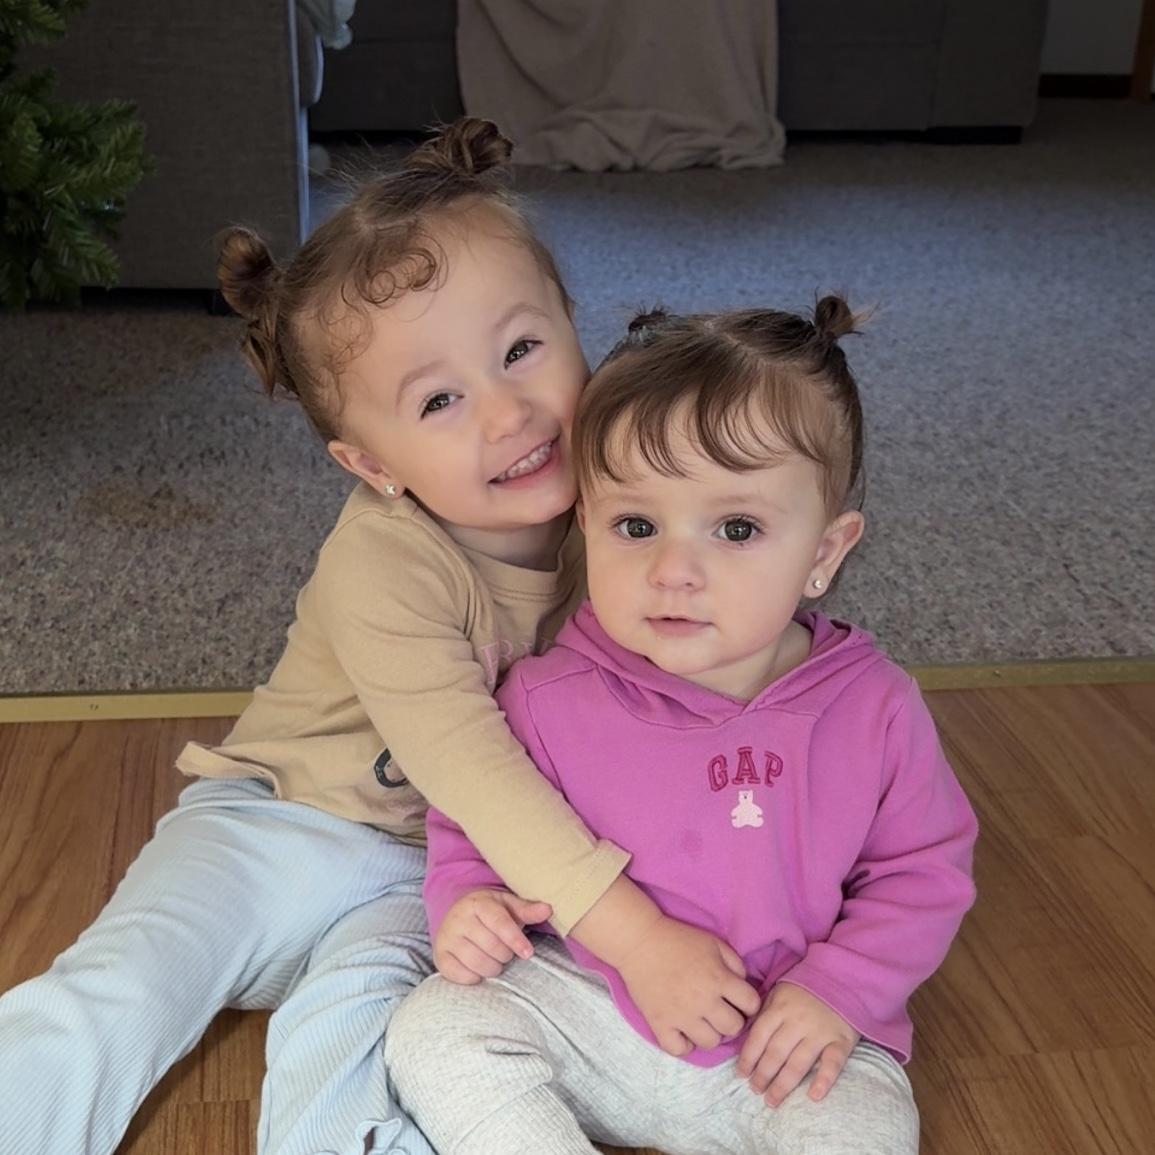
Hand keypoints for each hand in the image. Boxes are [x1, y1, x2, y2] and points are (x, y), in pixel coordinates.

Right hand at [434, 888, 552, 984]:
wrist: (457, 915)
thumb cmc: (490, 913)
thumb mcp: (508, 905)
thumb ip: (527, 910)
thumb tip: (548, 909)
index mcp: (478, 902)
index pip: (499, 923)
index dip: (516, 940)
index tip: (529, 953)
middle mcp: (458, 918)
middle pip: (491, 946)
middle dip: (505, 954)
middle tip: (506, 952)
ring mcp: (446, 937)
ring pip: (478, 963)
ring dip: (493, 967)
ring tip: (495, 960)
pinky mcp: (439, 956)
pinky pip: (461, 975)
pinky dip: (475, 977)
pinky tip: (479, 968)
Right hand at [616, 915, 761, 1055]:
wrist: (639, 942)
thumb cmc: (678, 939)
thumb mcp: (713, 943)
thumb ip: (735, 963)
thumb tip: (743, 985)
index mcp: (719, 978)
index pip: (751, 1004)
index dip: (749, 1003)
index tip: (740, 1001)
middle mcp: (703, 1000)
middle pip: (734, 1028)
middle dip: (732, 1020)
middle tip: (721, 1011)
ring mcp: (681, 1016)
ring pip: (711, 1043)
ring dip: (711, 1033)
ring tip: (703, 1022)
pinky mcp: (660, 1024)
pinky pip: (680, 1049)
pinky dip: (684, 1045)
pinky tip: (684, 1032)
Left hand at [736, 982, 859, 1106]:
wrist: (841, 977)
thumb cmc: (805, 989)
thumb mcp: (779, 993)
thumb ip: (766, 1014)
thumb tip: (747, 1039)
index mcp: (779, 1008)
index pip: (759, 1037)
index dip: (748, 1058)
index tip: (741, 1075)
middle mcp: (797, 1022)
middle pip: (776, 1053)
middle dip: (763, 1076)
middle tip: (755, 1091)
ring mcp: (820, 1032)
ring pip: (798, 1063)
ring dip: (783, 1085)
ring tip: (772, 1100)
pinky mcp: (841, 1041)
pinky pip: (833, 1063)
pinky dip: (824, 1080)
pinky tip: (814, 1096)